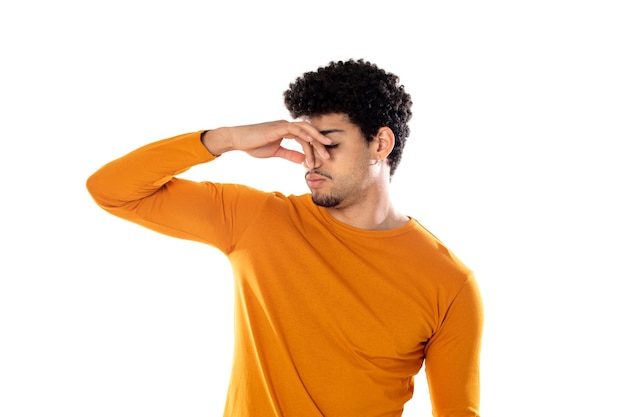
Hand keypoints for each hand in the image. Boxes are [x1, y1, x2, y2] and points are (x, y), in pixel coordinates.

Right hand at [202, 120, 331, 166]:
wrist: (238, 140)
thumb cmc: (254, 145)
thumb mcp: (276, 152)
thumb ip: (290, 155)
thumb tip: (303, 160)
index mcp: (286, 131)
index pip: (305, 138)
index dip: (314, 149)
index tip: (321, 160)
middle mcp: (287, 125)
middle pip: (309, 133)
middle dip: (320, 144)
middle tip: (329, 155)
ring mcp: (282, 125)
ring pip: (305, 130)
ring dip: (315, 141)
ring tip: (324, 151)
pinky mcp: (278, 127)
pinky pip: (294, 129)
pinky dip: (304, 134)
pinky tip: (311, 141)